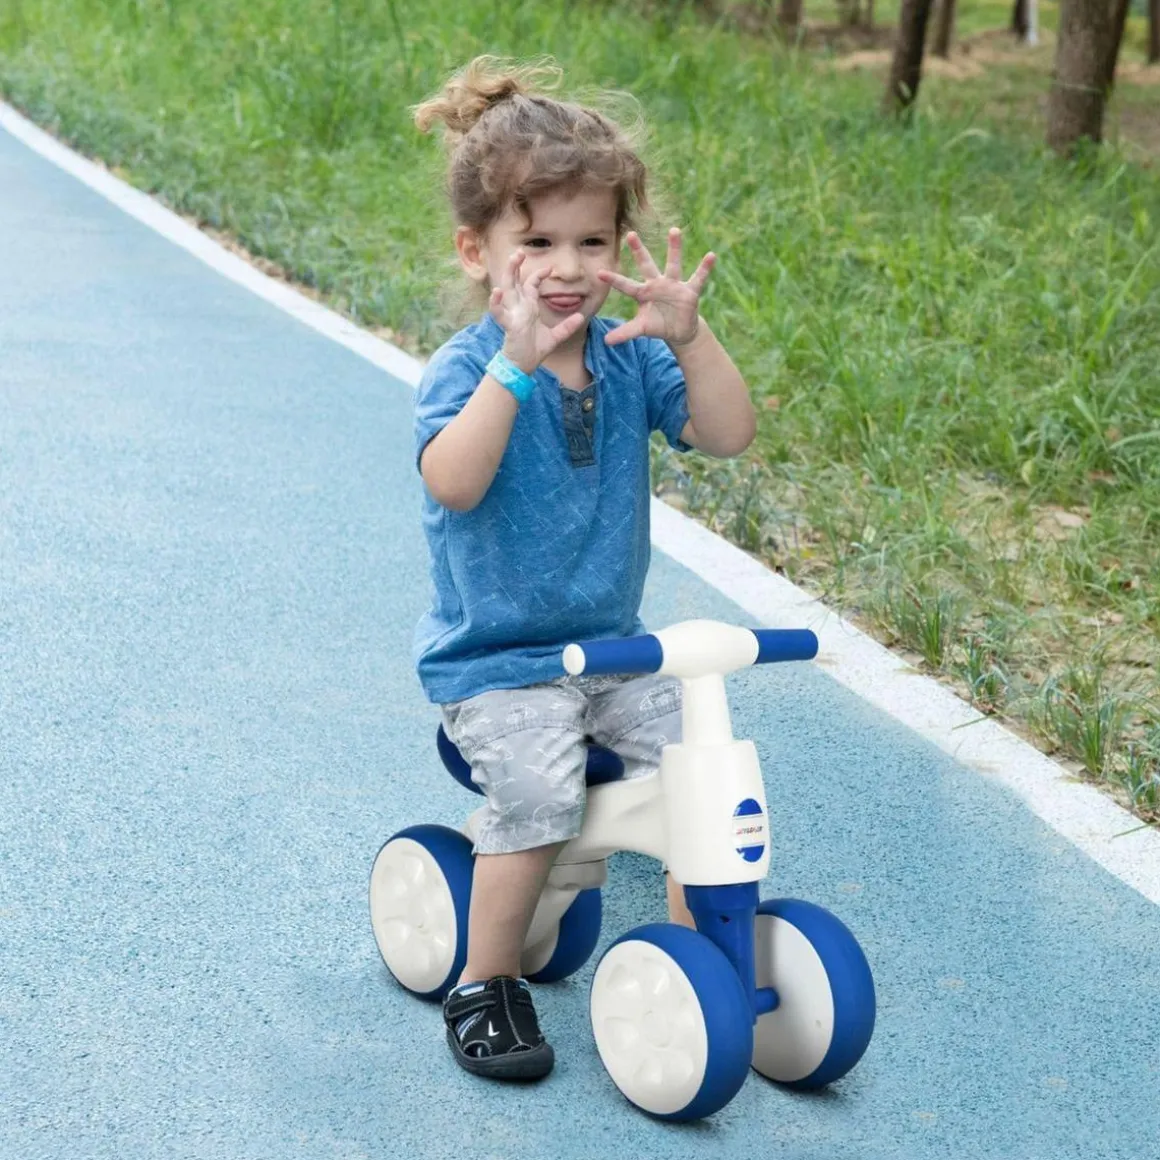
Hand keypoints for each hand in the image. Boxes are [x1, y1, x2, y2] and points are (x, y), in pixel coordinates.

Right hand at [489, 249, 585, 372]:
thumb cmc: (534, 349)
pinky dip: (495, 303)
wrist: (523, 366)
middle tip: (520, 251)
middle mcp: (519, 307)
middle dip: (516, 266)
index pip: (530, 284)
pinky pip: (499, 313)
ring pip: (506, 290)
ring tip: (511, 261)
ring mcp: (512, 314)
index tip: (550, 268)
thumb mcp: (555, 337)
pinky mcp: (509, 325)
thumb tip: (580, 317)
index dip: (538, 274)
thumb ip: (567, 326)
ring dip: (508, 274)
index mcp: (528, 307)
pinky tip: (496, 292)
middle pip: (514, 281)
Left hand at [598, 228, 714, 347]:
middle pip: (646, 264)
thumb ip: (625, 332)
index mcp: (643, 293)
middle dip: (639, 251)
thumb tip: (606, 341)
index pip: (626, 285)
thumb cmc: (657, 325)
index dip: (614, 280)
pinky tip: (711, 256)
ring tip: (674, 230)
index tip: (599, 273)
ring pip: (673, 264)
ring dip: (674, 248)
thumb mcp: (641, 329)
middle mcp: (657, 284)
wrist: (679, 330)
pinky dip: (705, 268)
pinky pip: (698, 277)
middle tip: (630, 234)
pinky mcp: (689, 291)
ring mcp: (674, 285)